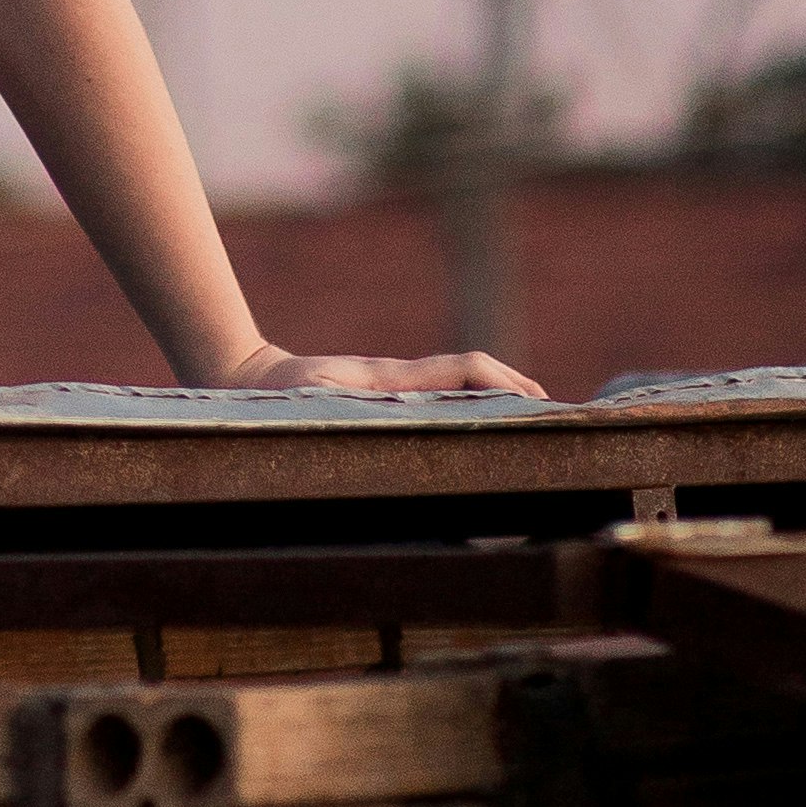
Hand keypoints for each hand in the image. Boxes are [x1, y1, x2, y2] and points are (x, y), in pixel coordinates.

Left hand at [214, 340, 546, 401]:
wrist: (246, 379)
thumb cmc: (273, 403)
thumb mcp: (311, 407)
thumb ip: (346, 409)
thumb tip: (384, 405)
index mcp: (392, 379)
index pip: (465, 370)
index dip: (507, 383)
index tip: (542, 405)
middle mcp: (401, 379)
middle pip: (473, 374)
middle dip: (518, 390)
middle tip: (560, 420)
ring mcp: (396, 386)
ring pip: (460, 385)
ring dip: (500, 399)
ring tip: (540, 429)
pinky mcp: (387, 397)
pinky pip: (441, 398)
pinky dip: (473, 408)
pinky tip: (487, 436)